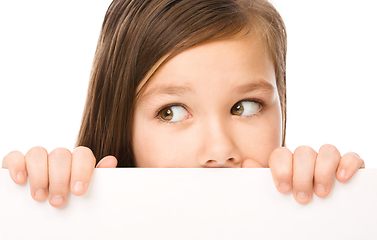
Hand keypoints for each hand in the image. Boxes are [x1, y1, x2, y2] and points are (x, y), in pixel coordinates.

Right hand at [2, 146, 117, 207]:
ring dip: (39, 175)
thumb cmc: (69, 198)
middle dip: (59, 179)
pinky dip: (17, 166)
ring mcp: (38, 158)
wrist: (45, 206)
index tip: (78, 191)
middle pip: (61, 155)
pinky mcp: (17, 163)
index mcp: (77, 162)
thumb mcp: (84, 192)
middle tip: (58, 201)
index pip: (83, 155)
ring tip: (40, 197)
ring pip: (38, 153)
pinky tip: (21, 180)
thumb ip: (98, 179)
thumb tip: (111, 161)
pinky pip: (15, 156)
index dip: (81, 170)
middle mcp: (58, 157)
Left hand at [268, 144, 364, 203]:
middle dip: (301, 175)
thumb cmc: (290, 198)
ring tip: (321, 193)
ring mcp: (326, 159)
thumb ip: (259, 178)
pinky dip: (346, 164)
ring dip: (322, 171)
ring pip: (326, 150)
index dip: (281, 169)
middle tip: (301, 197)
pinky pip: (350, 156)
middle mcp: (306, 157)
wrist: (313, 210)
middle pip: (302, 152)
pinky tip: (341, 178)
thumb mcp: (274, 191)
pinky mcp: (347, 164)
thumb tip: (247, 163)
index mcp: (286, 161)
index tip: (283, 188)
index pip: (280, 154)